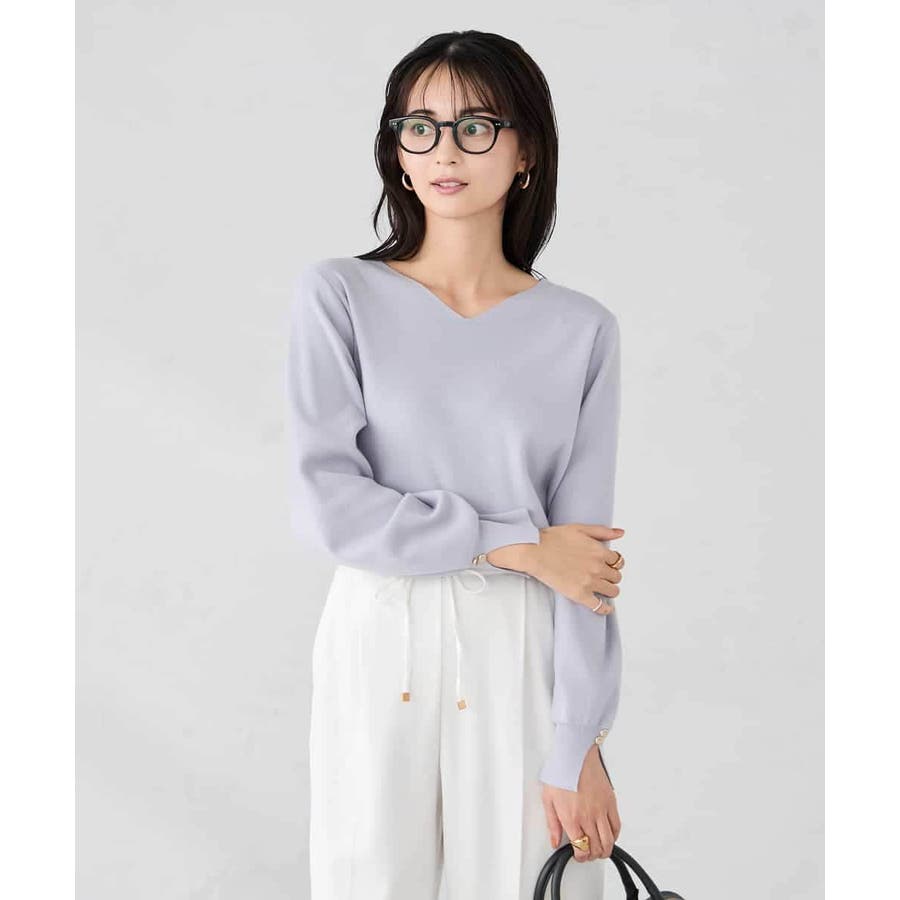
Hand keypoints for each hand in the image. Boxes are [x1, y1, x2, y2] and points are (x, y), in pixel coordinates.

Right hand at [524, 524, 624, 613]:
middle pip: (617, 577)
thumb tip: (620, 533)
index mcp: (599, 551)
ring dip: (610, 590)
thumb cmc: (553, 539)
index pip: (618, 561)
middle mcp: (598, 567)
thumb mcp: (580, 528)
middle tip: (603, 576)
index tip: (608, 565)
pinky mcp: (580, 595)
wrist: (535, 551)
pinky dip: (605, 609)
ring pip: (613, 591)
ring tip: (603, 588)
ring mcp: (590, 582)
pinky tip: (606, 607)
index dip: (614, 563)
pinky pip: (599, 606)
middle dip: (611, 576)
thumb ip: (602, 531)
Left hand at [542, 745, 620, 860]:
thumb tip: (555, 841)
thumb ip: (552, 823)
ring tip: (600, 849)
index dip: (581, 857)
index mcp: (571, 818)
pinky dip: (615, 835)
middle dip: (592, 856)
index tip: (578, 855)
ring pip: (609, 841)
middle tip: (588, 853)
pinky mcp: (610, 802)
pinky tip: (609, 836)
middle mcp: (588, 817)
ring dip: (605, 850)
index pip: (581, 848)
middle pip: (596, 848)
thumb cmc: (560, 772)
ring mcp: (601, 810)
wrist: (574, 754)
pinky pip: (616, 825)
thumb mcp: (548, 799)